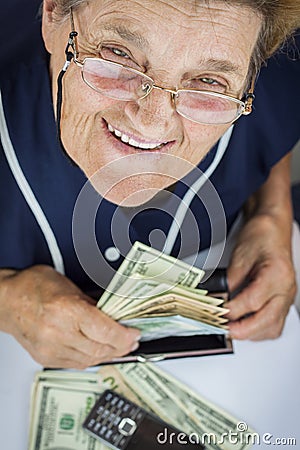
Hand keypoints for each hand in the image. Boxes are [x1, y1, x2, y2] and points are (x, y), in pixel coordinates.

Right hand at [0, 265, 139, 367]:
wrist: (7, 301)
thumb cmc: (35, 287)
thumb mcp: (70, 287)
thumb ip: (93, 304)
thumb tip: (113, 316)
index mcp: (66, 310)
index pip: (105, 331)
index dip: (125, 336)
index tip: (134, 334)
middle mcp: (58, 332)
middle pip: (100, 348)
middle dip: (121, 347)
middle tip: (131, 341)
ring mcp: (51, 349)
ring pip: (90, 360)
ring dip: (108, 355)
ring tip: (118, 347)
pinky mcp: (46, 358)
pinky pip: (76, 364)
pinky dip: (91, 358)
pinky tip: (98, 351)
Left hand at [226, 214, 295, 339]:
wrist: (273, 230)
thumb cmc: (260, 237)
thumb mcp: (239, 256)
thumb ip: (228, 280)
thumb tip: (216, 299)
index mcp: (276, 274)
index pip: (253, 301)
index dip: (232, 311)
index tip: (217, 313)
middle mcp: (285, 289)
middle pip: (266, 321)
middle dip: (242, 330)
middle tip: (223, 329)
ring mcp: (286, 297)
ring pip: (272, 328)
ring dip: (251, 333)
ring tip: (231, 329)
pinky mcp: (283, 301)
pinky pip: (274, 324)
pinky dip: (258, 330)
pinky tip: (245, 327)